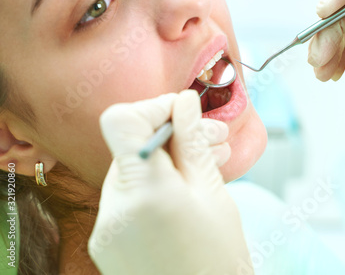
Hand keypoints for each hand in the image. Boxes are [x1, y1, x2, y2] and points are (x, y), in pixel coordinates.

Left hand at [88, 90, 251, 274]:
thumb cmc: (221, 261)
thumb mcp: (214, 195)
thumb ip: (193, 144)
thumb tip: (184, 102)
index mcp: (146, 194)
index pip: (122, 121)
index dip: (154, 107)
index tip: (185, 112)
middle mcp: (114, 210)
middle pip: (131, 146)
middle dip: (173, 134)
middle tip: (214, 137)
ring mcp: (106, 228)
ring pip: (132, 170)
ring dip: (168, 160)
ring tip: (209, 162)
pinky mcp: (107, 240)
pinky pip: (128, 196)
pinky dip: (156, 185)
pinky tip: (188, 190)